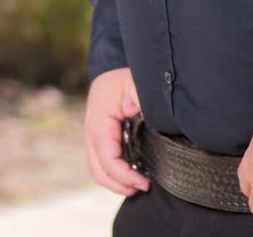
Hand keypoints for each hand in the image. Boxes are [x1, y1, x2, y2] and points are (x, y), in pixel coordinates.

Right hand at [85, 66, 150, 195]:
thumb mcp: (142, 86)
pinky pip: (102, 159)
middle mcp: (92, 124)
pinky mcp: (101, 134)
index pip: (104, 152)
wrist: (123, 64)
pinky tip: (132, 174)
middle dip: (117, 182)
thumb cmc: (134, 74)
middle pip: (96, 165)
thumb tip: (161, 132)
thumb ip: (148, 108)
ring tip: (137, 185)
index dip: (122, 173)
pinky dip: (114, 172)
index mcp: (100, 113)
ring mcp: (94, 130)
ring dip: (114, 180)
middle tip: (142, 187)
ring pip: (96, 166)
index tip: (144, 182)